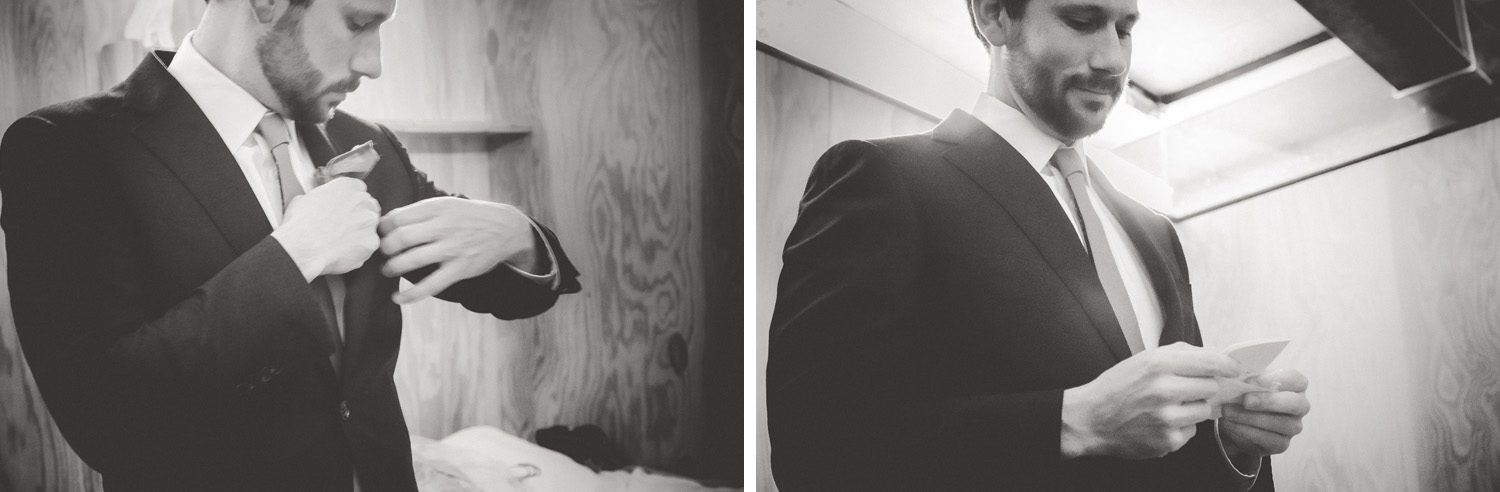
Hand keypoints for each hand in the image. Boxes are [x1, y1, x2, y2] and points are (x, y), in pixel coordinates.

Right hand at [271, 177, 379, 280]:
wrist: (303, 248)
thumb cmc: (300, 225)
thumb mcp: (304, 200)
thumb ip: (320, 197)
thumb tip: (317, 201)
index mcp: (346, 186)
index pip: (358, 190)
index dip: (350, 203)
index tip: (344, 211)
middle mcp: (362, 200)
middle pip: (368, 207)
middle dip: (359, 217)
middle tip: (342, 228)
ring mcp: (369, 221)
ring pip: (370, 227)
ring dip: (360, 234)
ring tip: (339, 242)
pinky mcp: (371, 241)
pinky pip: (368, 246)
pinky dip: (359, 250)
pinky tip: (343, 252)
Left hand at [377, 197, 536, 303]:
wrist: (505, 229)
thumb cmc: (469, 217)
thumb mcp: (446, 204)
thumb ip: (420, 212)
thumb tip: (386, 222)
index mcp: (437, 207)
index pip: (397, 217)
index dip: (382, 228)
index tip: (379, 235)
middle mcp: (444, 227)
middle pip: (401, 238)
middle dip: (384, 248)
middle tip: (382, 253)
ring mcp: (453, 249)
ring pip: (412, 260)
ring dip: (392, 268)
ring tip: (388, 270)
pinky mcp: (460, 269)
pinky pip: (430, 285)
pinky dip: (410, 295)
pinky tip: (398, 298)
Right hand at [1062, 342, 1241, 459]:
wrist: (1090, 419)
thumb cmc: (1117, 387)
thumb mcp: (1143, 359)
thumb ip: (1180, 354)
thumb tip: (1216, 356)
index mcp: (1157, 364)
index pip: (1210, 362)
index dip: (1228, 365)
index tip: (1234, 369)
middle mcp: (1164, 390)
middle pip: (1210, 387)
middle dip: (1201, 388)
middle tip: (1182, 390)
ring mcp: (1166, 418)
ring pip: (1204, 410)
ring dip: (1192, 408)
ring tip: (1167, 407)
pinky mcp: (1168, 441)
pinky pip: (1192, 431)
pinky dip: (1180, 427)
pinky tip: (1159, 423)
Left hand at [1219, 369, 1309, 458]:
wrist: (1236, 419)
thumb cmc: (1245, 392)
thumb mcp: (1245, 381)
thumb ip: (1245, 376)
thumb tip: (1236, 374)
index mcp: (1295, 385)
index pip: (1294, 379)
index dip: (1273, 379)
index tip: (1249, 380)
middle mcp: (1299, 406)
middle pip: (1295, 403)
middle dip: (1268, 401)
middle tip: (1245, 401)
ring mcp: (1293, 427)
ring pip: (1280, 424)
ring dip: (1251, 418)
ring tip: (1228, 411)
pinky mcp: (1281, 444)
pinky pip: (1268, 439)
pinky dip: (1246, 431)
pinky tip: (1230, 424)